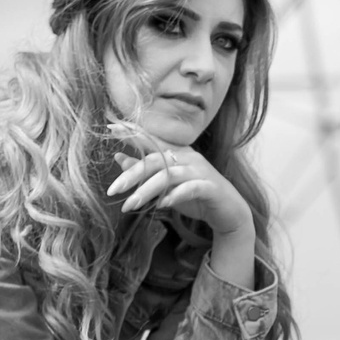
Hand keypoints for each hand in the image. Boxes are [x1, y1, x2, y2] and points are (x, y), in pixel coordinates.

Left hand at [107, 137, 252, 238]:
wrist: (229, 211)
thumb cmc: (195, 196)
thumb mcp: (166, 185)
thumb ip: (145, 173)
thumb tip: (119, 158)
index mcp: (176, 152)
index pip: (151, 139)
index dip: (132, 132)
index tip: (110, 128)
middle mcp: (188, 157)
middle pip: (155, 160)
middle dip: (132, 175)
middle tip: (112, 190)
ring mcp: (200, 171)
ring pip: (169, 175)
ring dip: (147, 190)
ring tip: (130, 205)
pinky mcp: (211, 187)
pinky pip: (191, 188)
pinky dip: (175, 196)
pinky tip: (162, 205)